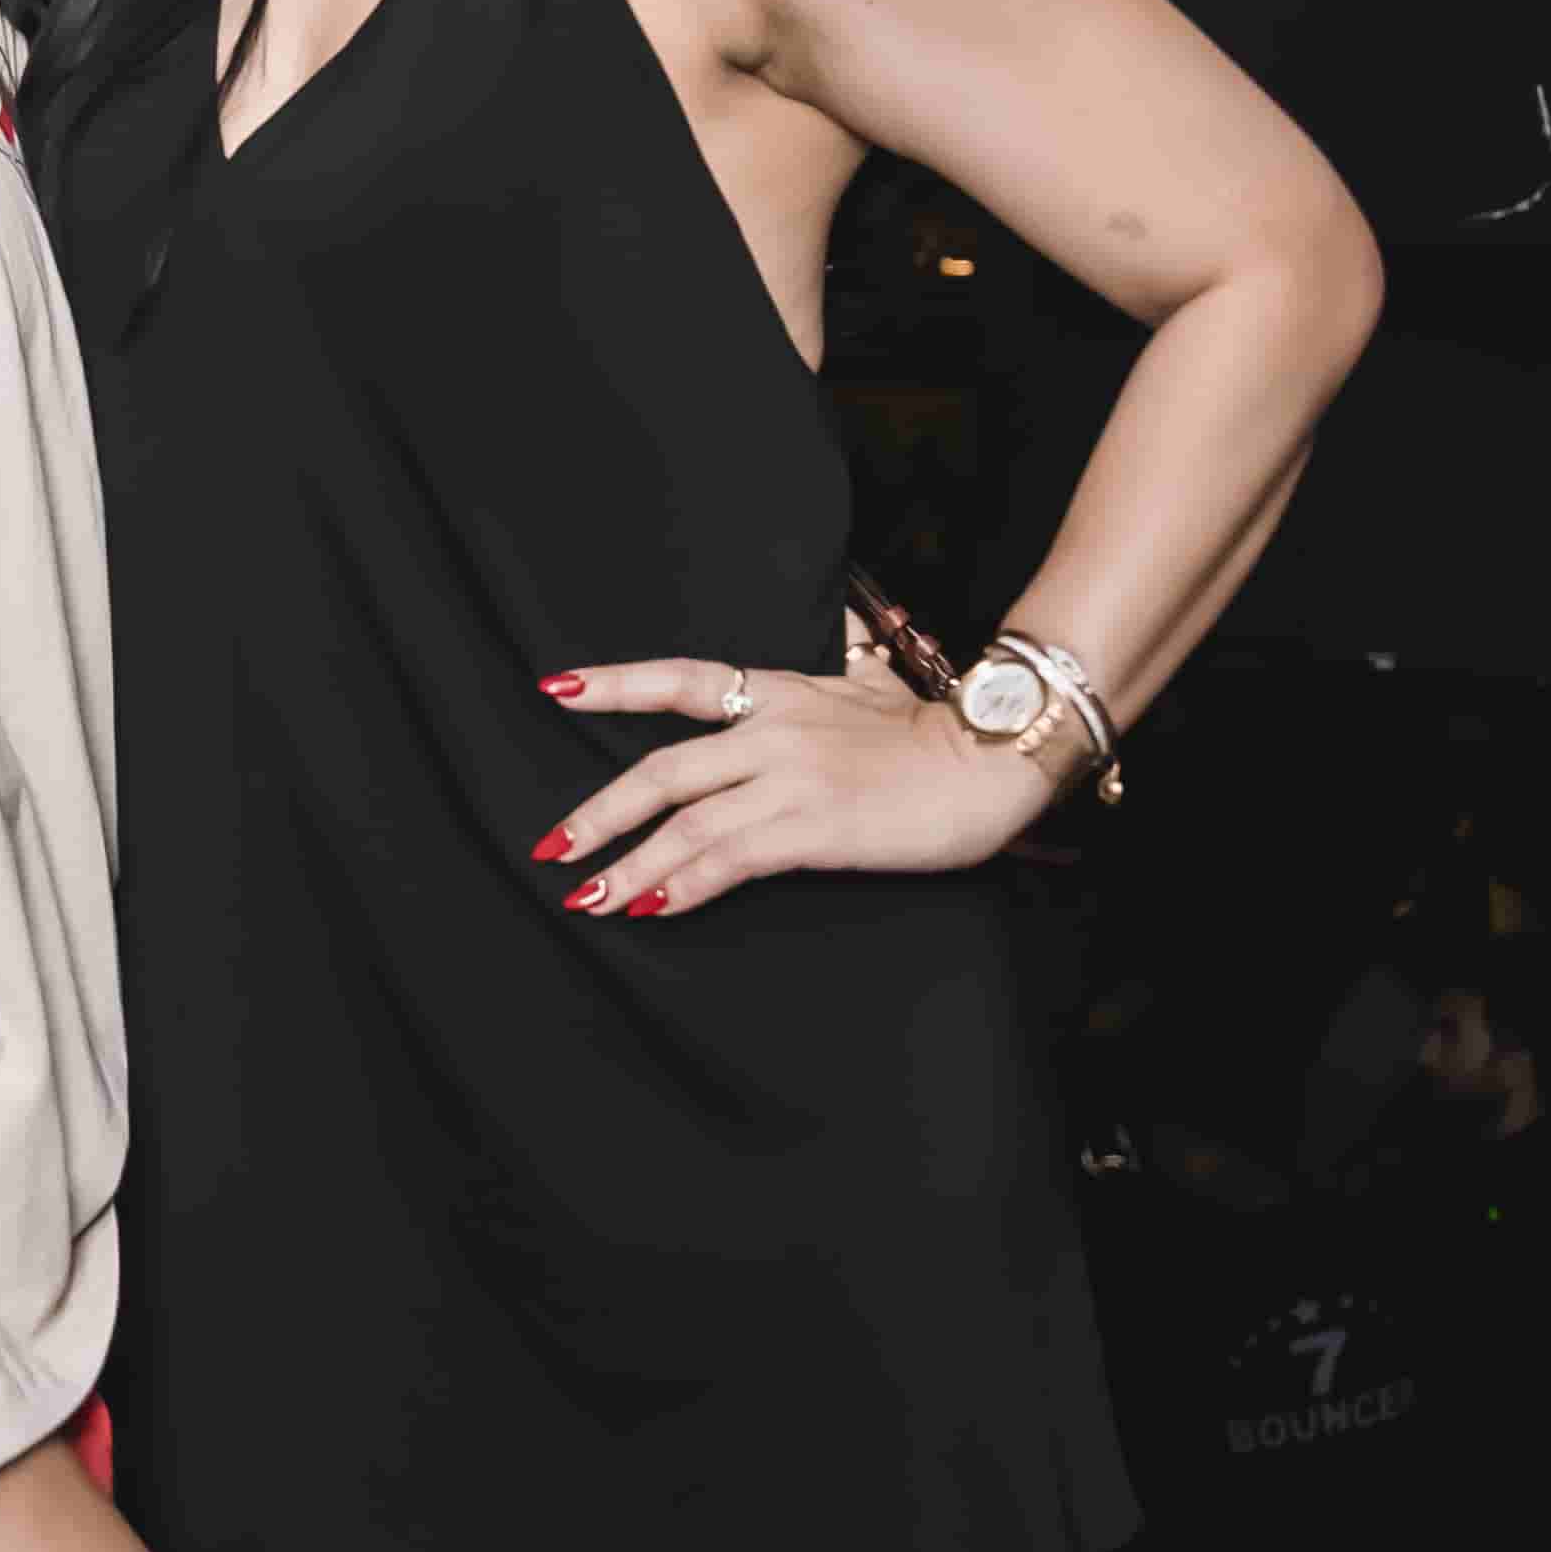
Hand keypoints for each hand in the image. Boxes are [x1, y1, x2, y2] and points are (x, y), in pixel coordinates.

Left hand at [528, 644, 1058, 919]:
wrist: (997, 757)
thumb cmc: (942, 732)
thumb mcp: (875, 686)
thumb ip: (835, 675)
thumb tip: (827, 645)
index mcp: (783, 692)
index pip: (681, 680)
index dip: (615, 685)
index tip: (554, 689)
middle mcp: (774, 729)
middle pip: (662, 769)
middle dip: (600, 814)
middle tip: (553, 848)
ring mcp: (791, 778)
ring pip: (687, 823)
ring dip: (630, 866)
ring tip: (588, 899)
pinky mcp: (815, 826)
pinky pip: (731, 858)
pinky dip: (686, 884)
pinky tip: (653, 905)